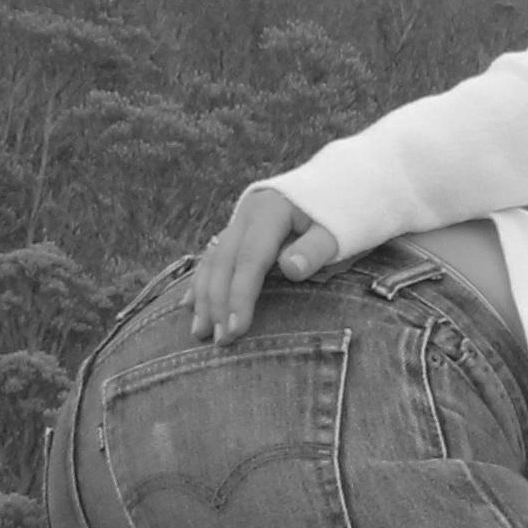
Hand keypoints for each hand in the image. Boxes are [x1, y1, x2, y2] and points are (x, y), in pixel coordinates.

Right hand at [192, 183, 342, 342]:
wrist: (335, 187)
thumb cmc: (338, 216)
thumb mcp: (336, 231)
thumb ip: (315, 249)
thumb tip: (291, 268)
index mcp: (269, 212)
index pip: (250, 260)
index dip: (240, 296)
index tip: (236, 329)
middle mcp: (246, 216)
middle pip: (224, 262)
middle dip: (217, 303)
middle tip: (219, 340)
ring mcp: (237, 223)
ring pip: (212, 262)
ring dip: (204, 298)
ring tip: (199, 332)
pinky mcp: (236, 233)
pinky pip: (212, 259)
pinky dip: (201, 283)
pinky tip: (189, 306)